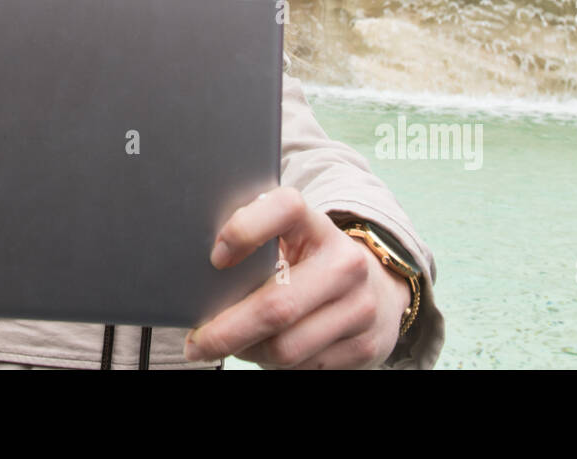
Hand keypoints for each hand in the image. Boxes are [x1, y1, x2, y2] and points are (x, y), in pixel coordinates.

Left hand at [183, 188, 411, 368]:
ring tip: (234, 343)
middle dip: (226, 331)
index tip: (215, 258)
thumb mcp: (292, 238)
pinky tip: (267, 349)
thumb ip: (257, 242)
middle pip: (276, 305)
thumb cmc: (314, 261)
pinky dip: (275, 363)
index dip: (244, 229)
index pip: (285, 208)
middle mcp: (345, 264)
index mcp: (319, 226)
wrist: (379, 289)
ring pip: (286, 348)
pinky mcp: (365, 346)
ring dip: (249, 351)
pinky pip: (304, 368)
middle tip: (197, 341)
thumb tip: (199, 270)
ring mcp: (360, 308)